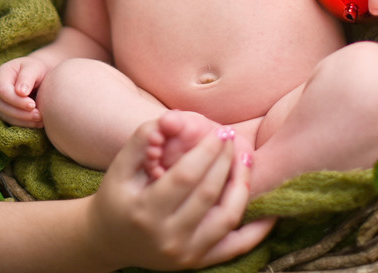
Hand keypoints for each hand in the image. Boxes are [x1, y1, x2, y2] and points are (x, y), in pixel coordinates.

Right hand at [0, 56, 49, 126]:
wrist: (41, 72)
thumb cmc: (38, 68)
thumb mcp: (35, 67)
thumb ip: (27, 77)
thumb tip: (21, 92)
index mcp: (1, 73)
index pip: (3, 91)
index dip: (17, 100)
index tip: (33, 105)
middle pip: (2, 105)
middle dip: (20, 113)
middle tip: (39, 115)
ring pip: (5, 115)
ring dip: (22, 120)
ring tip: (40, 120)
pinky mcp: (4, 109)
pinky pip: (10, 120)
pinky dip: (23, 123)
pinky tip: (37, 123)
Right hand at [87, 120, 274, 270]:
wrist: (109, 240)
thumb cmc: (116, 197)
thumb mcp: (120, 168)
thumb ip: (141, 140)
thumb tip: (168, 119)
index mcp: (145, 212)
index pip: (185, 177)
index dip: (207, 152)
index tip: (220, 131)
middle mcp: (167, 237)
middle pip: (208, 194)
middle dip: (225, 162)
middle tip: (233, 138)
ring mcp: (186, 253)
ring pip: (226, 219)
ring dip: (241, 187)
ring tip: (246, 161)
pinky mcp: (198, 262)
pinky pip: (235, 247)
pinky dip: (256, 230)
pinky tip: (268, 209)